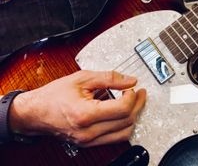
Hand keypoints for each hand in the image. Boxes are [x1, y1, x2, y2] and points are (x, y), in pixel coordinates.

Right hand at [9, 70, 145, 146]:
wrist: (35, 112)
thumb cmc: (54, 95)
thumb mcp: (82, 78)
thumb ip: (109, 78)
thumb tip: (130, 80)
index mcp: (85, 114)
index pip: (122, 109)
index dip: (132, 96)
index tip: (132, 88)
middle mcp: (88, 131)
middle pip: (126, 121)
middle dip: (137, 105)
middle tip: (138, 93)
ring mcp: (89, 140)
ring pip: (124, 133)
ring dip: (133, 116)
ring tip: (134, 102)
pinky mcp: (89, 143)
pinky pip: (115, 138)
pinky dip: (123, 125)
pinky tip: (123, 113)